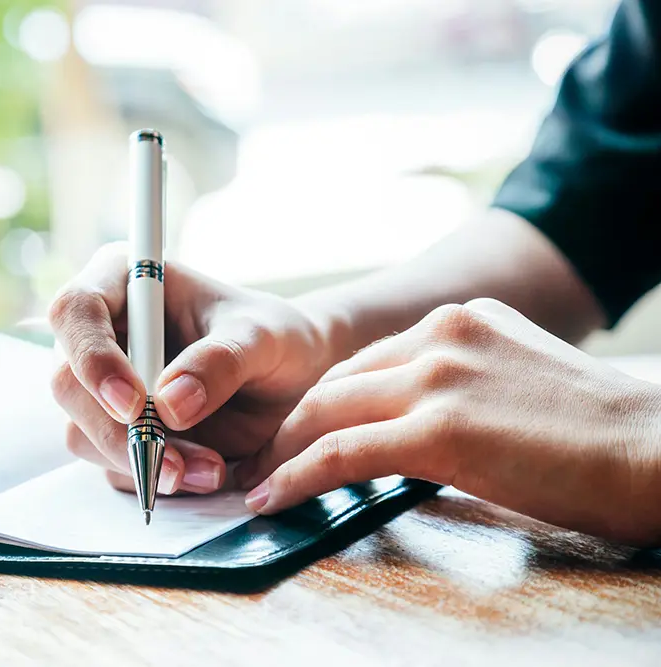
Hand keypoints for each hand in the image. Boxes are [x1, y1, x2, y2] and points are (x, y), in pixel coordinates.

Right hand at [48, 243, 349, 495]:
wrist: (294, 384)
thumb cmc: (275, 338)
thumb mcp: (262, 338)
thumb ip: (220, 361)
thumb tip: (170, 405)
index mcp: (125, 282)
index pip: (76, 311)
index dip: (92, 358)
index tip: (133, 403)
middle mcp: (104, 334)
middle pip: (68, 383)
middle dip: (117, 430)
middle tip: (173, 463)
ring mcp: (104, 388)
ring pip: (84, 432)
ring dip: (141, 462)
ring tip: (210, 470)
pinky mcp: (118, 432)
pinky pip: (113, 465)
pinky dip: (154, 478)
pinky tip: (204, 474)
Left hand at [237, 298, 660, 545]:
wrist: (657, 449)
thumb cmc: (598, 433)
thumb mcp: (517, 379)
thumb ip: (462, 383)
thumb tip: (416, 422)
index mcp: (460, 320)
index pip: (367, 361)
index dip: (324, 400)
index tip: (298, 430)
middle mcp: (440, 335)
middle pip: (335, 382)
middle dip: (291, 425)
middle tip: (261, 459)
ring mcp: (437, 377)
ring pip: (326, 413)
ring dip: (282, 453)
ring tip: (256, 483)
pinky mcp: (437, 428)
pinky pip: (341, 452)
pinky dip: (296, 477)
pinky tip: (273, 498)